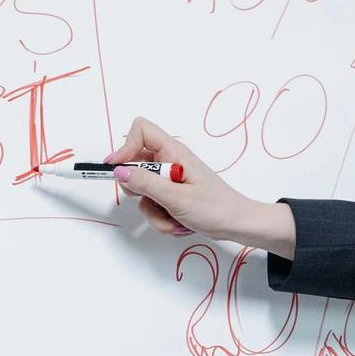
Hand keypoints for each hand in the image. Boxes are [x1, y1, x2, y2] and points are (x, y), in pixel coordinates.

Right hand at [102, 116, 295, 256]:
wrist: (237, 225)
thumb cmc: (215, 208)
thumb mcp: (176, 197)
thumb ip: (145, 184)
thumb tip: (119, 172)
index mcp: (174, 152)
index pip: (141, 131)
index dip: (125, 147)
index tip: (117, 170)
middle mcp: (170, 162)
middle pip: (135, 165)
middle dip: (140, 191)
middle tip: (155, 200)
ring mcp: (170, 180)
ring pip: (143, 191)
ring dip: (154, 211)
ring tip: (174, 218)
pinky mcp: (172, 195)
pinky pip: (153, 204)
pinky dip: (161, 218)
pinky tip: (178, 223)